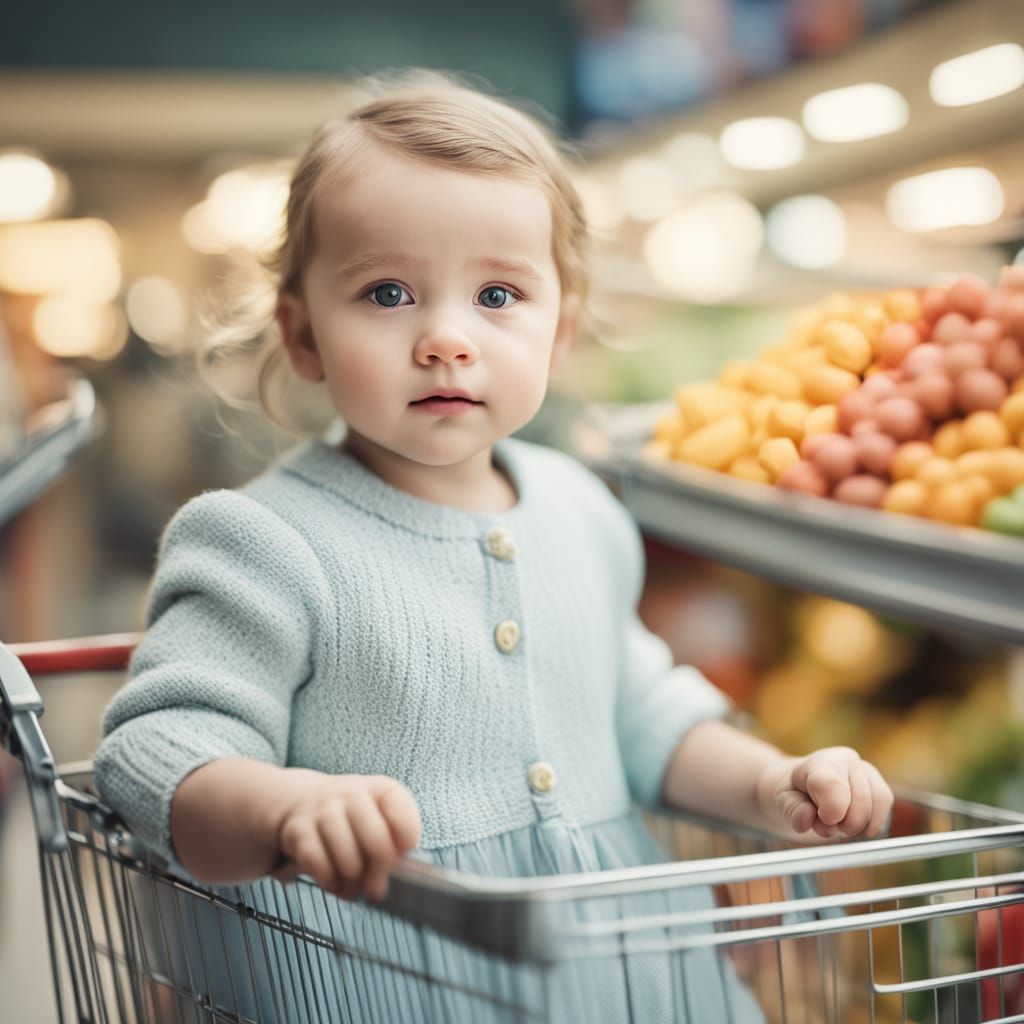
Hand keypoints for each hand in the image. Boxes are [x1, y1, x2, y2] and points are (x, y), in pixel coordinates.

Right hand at [267, 770, 421, 901]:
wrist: (305, 799)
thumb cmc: (354, 820)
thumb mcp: (381, 822)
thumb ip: (391, 852)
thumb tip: (378, 889)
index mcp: (383, 790)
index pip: (406, 824)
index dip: (404, 850)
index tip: (397, 856)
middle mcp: (353, 792)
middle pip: (378, 842)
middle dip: (379, 871)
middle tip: (374, 883)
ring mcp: (324, 808)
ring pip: (347, 857)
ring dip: (352, 880)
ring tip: (353, 882)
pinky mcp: (298, 828)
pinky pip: (317, 864)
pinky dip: (328, 881)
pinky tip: (333, 880)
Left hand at [756, 746, 892, 840]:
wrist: (803, 789)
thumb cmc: (792, 794)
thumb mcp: (781, 802)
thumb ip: (792, 810)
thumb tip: (807, 819)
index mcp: (821, 762)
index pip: (832, 785)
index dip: (830, 812)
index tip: (822, 822)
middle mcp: (847, 760)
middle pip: (859, 802)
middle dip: (843, 824)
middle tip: (826, 827)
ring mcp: (866, 771)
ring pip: (876, 804)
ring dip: (859, 826)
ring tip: (839, 825)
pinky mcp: (879, 784)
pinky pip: (886, 806)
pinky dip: (873, 823)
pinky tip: (856, 827)